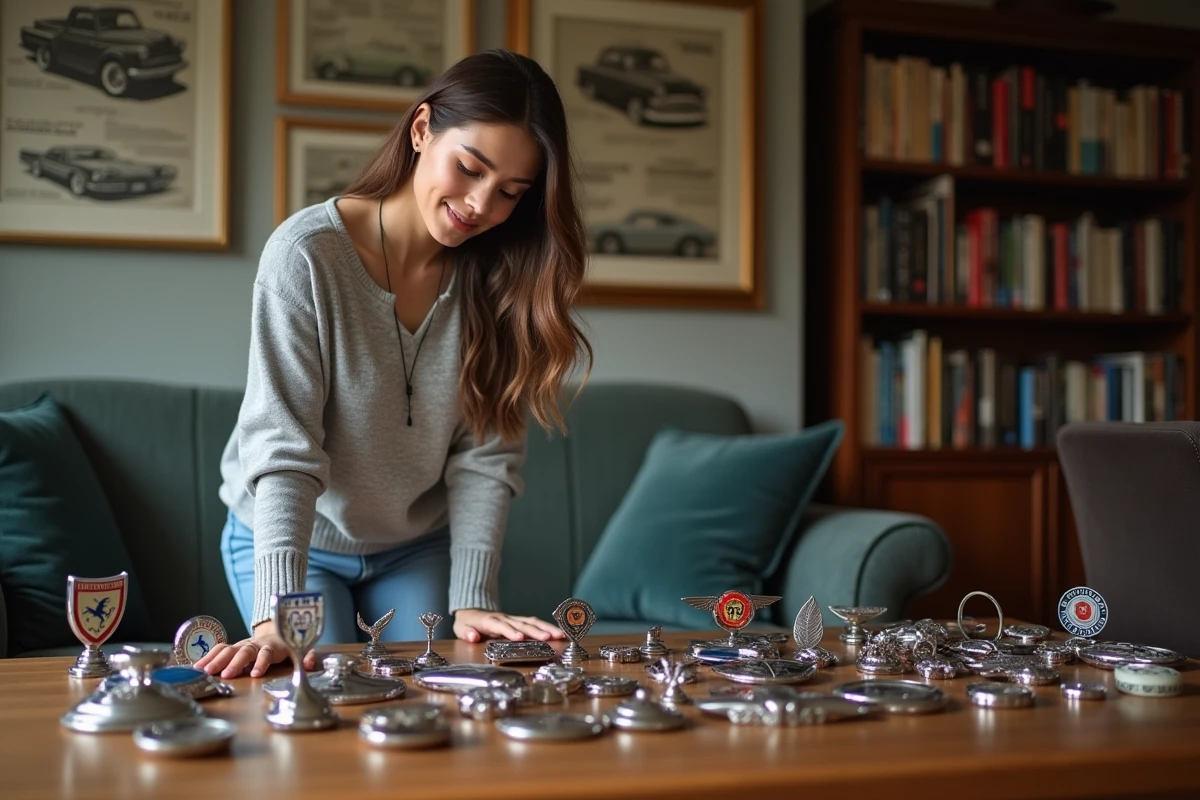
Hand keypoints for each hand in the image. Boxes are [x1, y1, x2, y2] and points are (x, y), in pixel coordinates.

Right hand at [194, 621, 316, 678]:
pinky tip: (196, 667)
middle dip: (235, 663)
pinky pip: (219, 650)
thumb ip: (306, 656)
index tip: (255, 674)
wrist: (276, 630)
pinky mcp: (233, 647)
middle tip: (226, 675)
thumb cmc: (287, 646)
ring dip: (217, 660)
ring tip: (205, 671)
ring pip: (229, 649)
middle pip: (245, 651)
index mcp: (274, 646)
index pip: (268, 653)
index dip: (262, 662)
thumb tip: (311, 662)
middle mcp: (256, 644)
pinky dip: (208, 657)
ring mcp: (243, 644)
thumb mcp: (300, 650)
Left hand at [453, 609, 564, 642]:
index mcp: (490, 621)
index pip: (501, 626)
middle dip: (537, 630)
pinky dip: (546, 626)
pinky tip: (558, 632)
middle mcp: (504, 618)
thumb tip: (473, 636)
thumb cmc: (467, 623)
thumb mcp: (460, 628)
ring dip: (546, 627)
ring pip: (531, 621)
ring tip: (561, 634)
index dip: (510, 631)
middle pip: (522, 623)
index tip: (520, 638)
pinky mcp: (518, 620)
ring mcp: (512, 618)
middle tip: (550, 637)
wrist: (472, 610)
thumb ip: (466, 632)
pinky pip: (533, 622)